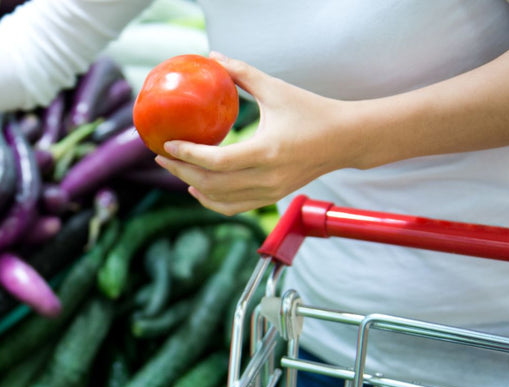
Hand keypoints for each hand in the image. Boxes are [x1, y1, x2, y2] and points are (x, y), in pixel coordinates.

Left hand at [155, 53, 352, 214]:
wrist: (346, 139)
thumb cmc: (313, 111)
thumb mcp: (276, 89)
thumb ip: (242, 74)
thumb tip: (213, 57)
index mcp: (267, 152)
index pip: (218, 161)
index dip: (188, 155)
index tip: (168, 143)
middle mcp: (267, 177)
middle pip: (212, 183)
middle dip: (181, 171)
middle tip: (162, 155)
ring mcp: (270, 192)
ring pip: (220, 199)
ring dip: (192, 186)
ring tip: (175, 168)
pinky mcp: (272, 197)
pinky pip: (233, 206)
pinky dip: (211, 200)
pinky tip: (196, 188)